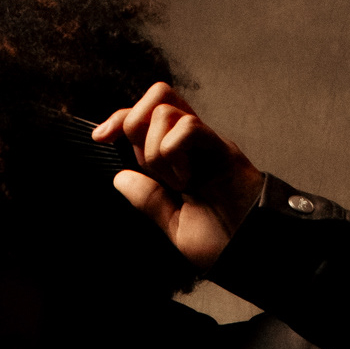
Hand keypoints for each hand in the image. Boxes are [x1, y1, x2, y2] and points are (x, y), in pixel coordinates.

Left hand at [94, 83, 264, 272]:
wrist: (249, 251)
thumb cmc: (221, 242)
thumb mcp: (172, 224)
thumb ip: (148, 200)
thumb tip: (120, 177)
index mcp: (177, 158)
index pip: (145, 118)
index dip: (119, 119)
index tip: (100, 137)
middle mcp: (192, 144)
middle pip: (155, 97)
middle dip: (135, 127)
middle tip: (151, 168)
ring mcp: (207, 144)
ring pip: (165, 110)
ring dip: (156, 150)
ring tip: (178, 182)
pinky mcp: (222, 148)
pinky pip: (188, 127)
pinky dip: (175, 152)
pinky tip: (189, 179)